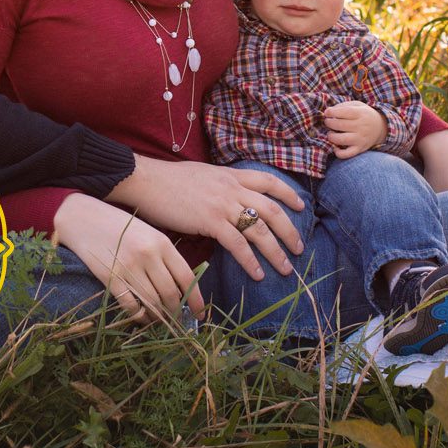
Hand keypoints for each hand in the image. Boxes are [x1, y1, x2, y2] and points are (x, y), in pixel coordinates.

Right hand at [52, 194, 204, 324]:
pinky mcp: (110, 277)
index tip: (200, 313)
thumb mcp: (147, 232)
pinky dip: (139, 316)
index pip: (186, 277)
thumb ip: (164, 255)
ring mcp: (128, 267)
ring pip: (152, 302)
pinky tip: (141, 317)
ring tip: (158, 320)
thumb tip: (181, 287)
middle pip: (170, 294)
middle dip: (175, 312)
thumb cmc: (118, 225)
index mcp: (161, 242)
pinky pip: (131, 305)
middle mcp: (148, 255)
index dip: (196, 299)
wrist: (82, 217)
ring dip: (158, 317)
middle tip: (175, 319)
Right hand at [106, 157, 305, 281]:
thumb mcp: (202, 174)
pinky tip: (258, 273)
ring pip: (260, 230)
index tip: (301, 206)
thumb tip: (228, 195)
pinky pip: (238, 244)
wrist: (146, 179)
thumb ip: (220, 184)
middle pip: (272, 209)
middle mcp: (232, 188)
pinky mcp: (210, 221)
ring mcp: (223, 204)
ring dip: (276, 251)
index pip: (268, 181)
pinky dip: (251, 260)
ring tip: (286, 268)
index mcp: (230, 175)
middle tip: (299, 248)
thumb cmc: (167, 179)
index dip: (288, 194)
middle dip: (290, 230)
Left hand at [323, 101, 387, 158]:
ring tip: (331, 133)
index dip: (332, 112)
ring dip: (331, 136)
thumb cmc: (363, 114)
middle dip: (329, 123)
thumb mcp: (357, 105)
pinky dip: (338, 152)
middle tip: (328, 122)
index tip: (327, 113)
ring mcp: (360, 139)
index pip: (344, 112)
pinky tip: (335, 146)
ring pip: (341, 140)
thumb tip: (328, 112)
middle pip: (339, 125)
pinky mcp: (359, 149)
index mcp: (360, 113)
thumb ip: (343, 106)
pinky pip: (346, 154)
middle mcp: (361, 126)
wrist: (381, 127)